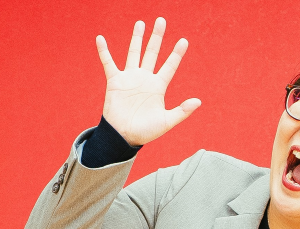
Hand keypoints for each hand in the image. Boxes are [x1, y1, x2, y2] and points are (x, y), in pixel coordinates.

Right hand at [96, 17, 200, 145]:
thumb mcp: (167, 122)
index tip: (184, 41)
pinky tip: (101, 38)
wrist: (124, 136)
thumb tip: (198, 101)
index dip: (176, 54)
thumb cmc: (146, 131)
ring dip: (137, 38)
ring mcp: (130, 78)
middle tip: (161, 20)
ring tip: (141, 23)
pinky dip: (104, 51)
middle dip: (157, 37)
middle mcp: (145, 79)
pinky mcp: (115, 82)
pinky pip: (109, 63)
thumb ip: (182, 111)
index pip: (170, 66)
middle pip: (152, 53)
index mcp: (159, 87)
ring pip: (134, 53)